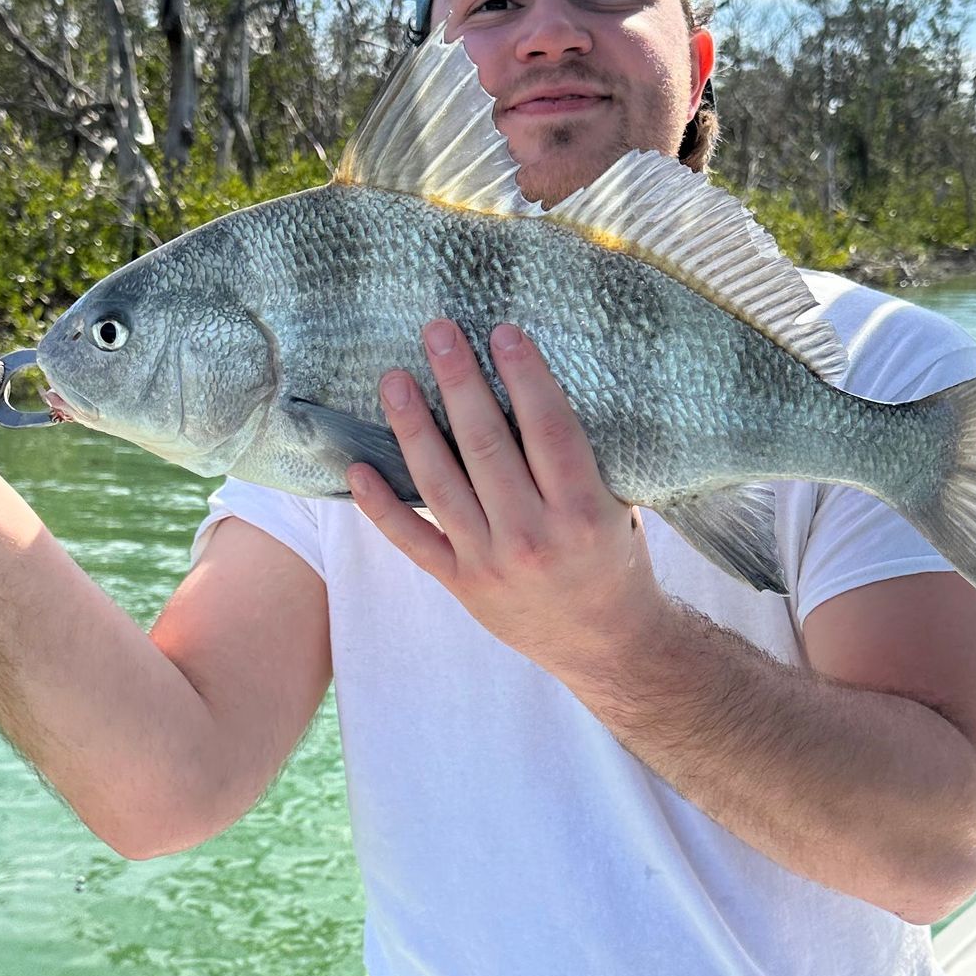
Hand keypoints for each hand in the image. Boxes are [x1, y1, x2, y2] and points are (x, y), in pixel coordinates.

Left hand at [347, 317, 672, 682]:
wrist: (607, 644)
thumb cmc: (614, 559)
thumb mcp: (618, 506)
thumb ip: (581, 459)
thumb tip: (537, 384)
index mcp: (584, 511)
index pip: (549, 429)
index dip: (525, 377)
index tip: (502, 331)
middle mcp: (534, 536)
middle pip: (486, 446)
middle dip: (459, 382)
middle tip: (437, 332)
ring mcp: (491, 562)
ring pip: (441, 484)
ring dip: (413, 428)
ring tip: (394, 380)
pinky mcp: (461, 584)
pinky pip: (412, 540)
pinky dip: (381, 507)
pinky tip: (357, 468)